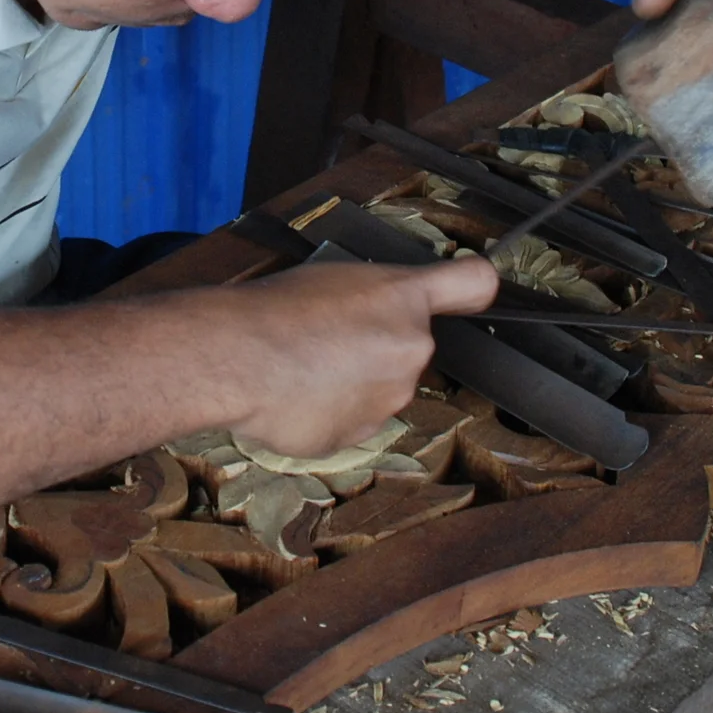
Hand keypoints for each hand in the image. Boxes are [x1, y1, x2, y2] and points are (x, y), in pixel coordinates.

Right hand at [212, 257, 495, 458]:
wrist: (237, 357)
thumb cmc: (274, 309)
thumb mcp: (332, 276)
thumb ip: (375, 296)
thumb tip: (375, 310)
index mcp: (405, 298)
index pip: (472, 283)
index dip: (475, 287)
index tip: (474, 293)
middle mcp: (411, 349)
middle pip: (408, 347)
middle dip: (376, 346)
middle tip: (327, 337)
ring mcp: (389, 398)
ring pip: (379, 388)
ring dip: (350, 383)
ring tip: (302, 367)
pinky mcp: (359, 436)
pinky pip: (349, 421)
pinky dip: (327, 413)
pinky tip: (295, 396)